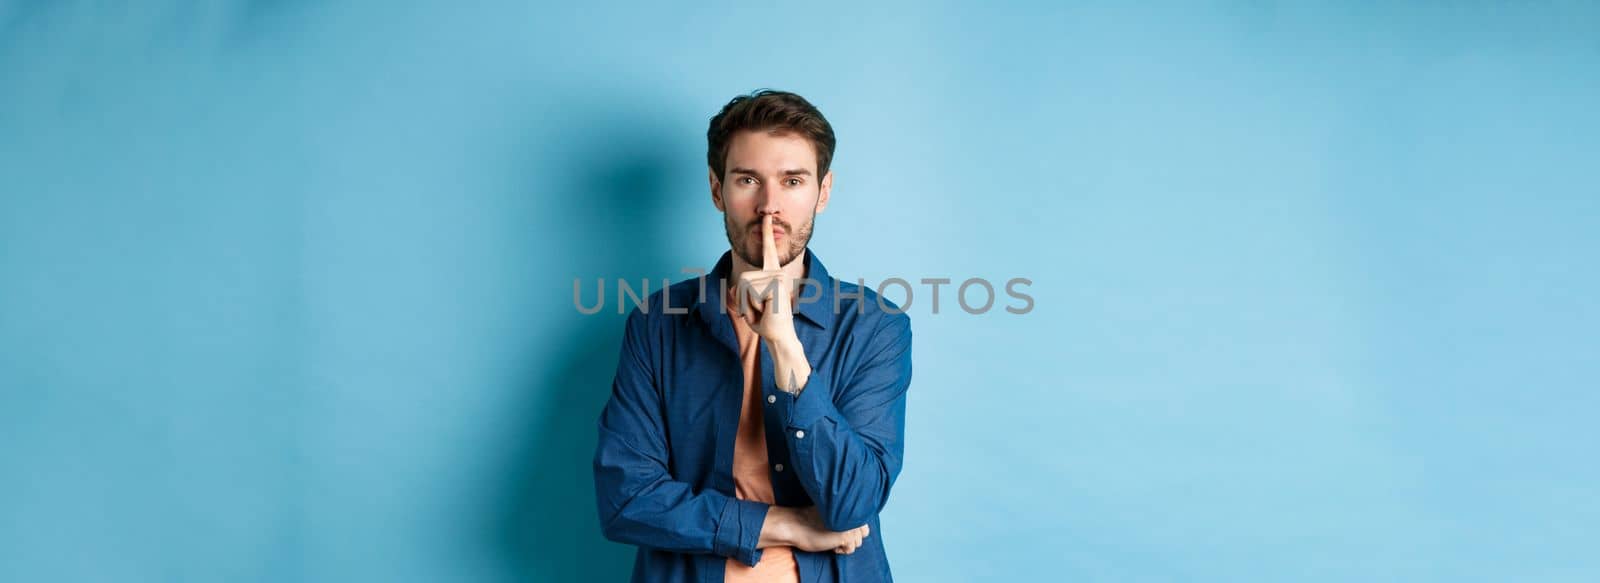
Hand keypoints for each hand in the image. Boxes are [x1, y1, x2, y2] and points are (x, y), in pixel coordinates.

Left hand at [735, 215, 797, 345]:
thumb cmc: (765, 322)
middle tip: (760, 309)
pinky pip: (751, 291)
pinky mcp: (776, 283)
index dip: (767, 234)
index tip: (766, 218)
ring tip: (764, 310)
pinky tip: (766, 310)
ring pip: (745, 285)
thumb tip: (734, 288)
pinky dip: (752, 305)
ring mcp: (778, 277)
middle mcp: (776, 273)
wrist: (779, 336)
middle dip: (744, 298)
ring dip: (749, 303)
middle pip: (743, 278)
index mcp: (772, 275)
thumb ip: (740, 294)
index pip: (768, 252)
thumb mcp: (749, 305)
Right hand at [762, 506, 870, 554]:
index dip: (852, 529)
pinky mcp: (846, 536)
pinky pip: (850, 549)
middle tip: (834, 533)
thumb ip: (846, 515)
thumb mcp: (832, 514)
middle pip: (864, 533)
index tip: (837, 528)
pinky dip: (840, 550)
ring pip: (858, 542)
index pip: (864, 523)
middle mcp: (853, 514)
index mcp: (849, 506)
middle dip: (851, 537)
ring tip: (831, 538)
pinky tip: (829, 544)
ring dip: (845, 543)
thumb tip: (860, 528)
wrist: (795, 524)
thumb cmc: (810, 519)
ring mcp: (850, 525)